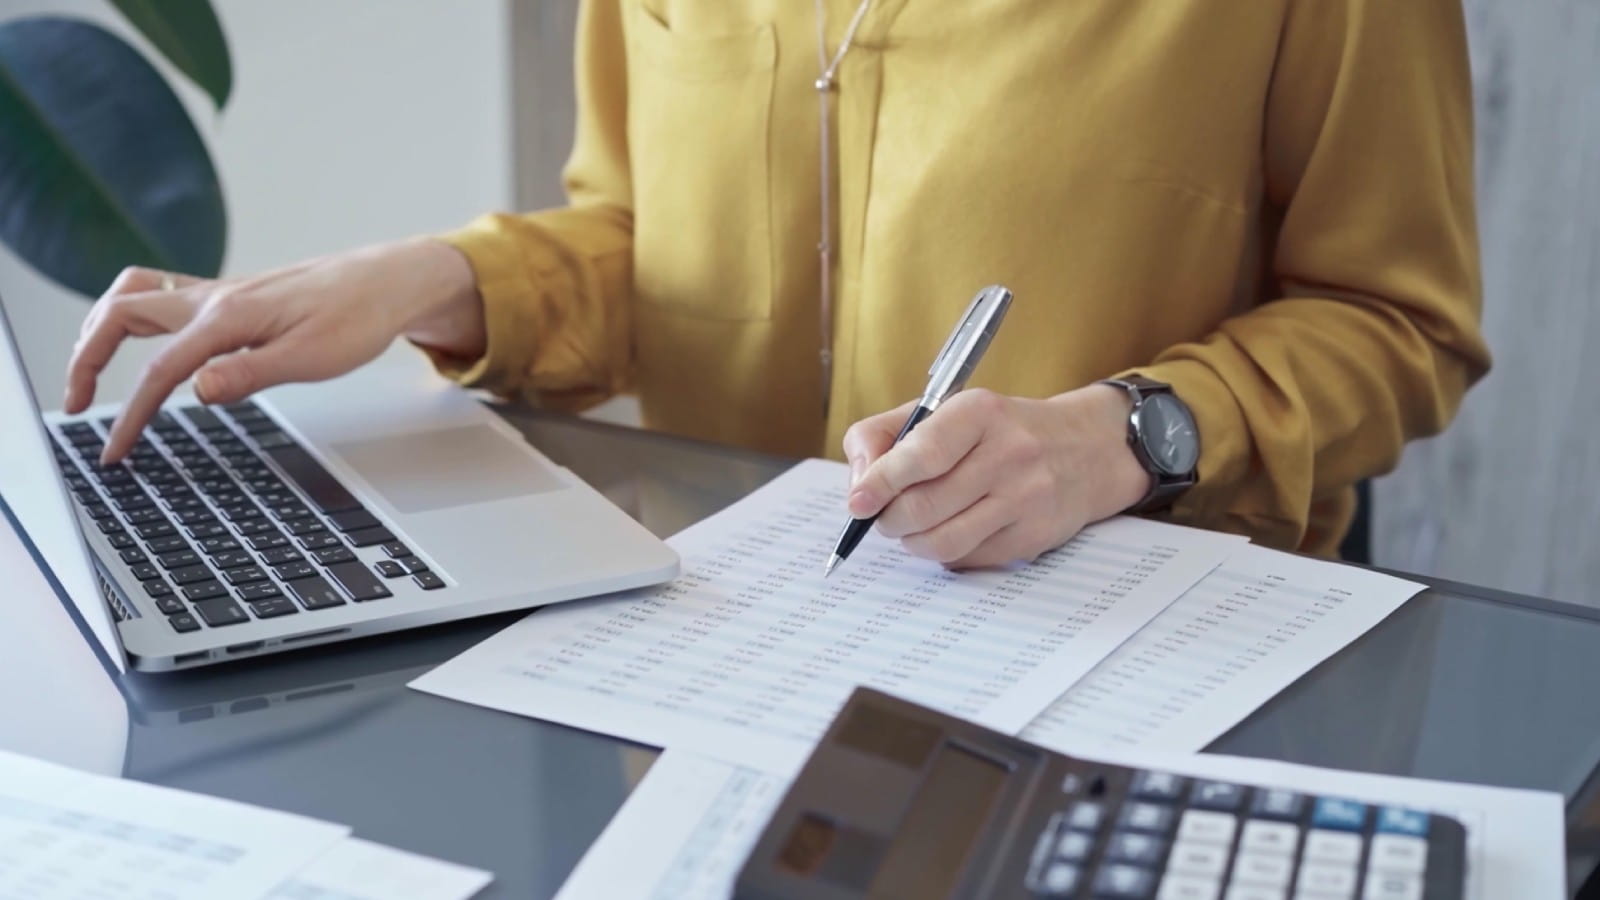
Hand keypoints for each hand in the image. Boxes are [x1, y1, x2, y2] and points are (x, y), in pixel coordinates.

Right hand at [64, 238, 482, 462]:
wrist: (386, 282)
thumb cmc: (357, 317)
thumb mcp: (312, 357)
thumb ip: (250, 373)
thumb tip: (196, 390)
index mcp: (228, 317)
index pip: (159, 370)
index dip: (129, 415)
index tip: (114, 452)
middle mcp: (213, 299)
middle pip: (120, 314)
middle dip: (86, 356)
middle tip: (77, 405)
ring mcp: (219, 294)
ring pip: (136, 296)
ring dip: (102, 327)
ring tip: (90, 369)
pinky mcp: (230, 297)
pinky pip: (164, 299)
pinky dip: (135, 318)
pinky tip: (145, 347)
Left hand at [841, 386, 1150, 568]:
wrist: (1086, 449)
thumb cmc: (998, 430)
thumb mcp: (944, 410)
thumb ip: (885, 434)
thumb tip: (858, 483)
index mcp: (980, 412)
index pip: (922, 454)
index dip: (881, 482)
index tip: (857, 503)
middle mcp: (1009, 453)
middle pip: (924, 506)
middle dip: (889, 520)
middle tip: (881, 517)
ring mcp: (1026, 497)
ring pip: (943, 541)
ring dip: (912, 542)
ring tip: (910, 529)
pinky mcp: (1034, 535)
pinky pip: (968, 558)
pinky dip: (945, 553)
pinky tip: (950, 532)